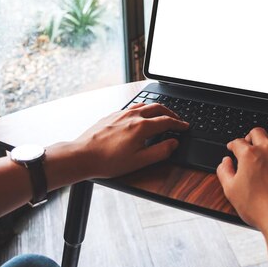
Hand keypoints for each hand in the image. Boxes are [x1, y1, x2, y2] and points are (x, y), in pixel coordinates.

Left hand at [62, 103, 188, 178]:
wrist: (82, 156)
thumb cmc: (108, 161)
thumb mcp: (139, 161)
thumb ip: (160, 151)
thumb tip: (173, 143)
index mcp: (141, 127)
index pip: (166, 121)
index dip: (178, 124)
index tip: (185, 127)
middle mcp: (132, 116)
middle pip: (157, 108)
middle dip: (170, 112)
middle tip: (177, 119)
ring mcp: (120, 114)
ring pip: (144, 105)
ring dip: (156, 108)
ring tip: (161, 114)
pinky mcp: (111, 116)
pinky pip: (131, 107)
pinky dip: (142, 109)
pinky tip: (140, 116)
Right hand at [216, 127, 267, 232]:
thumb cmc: (259, 207)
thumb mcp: (231, 191)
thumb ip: (224, 172)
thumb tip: (225, 162)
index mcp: (249, 154)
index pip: (238, 142)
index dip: (233, 145)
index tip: (233, 148)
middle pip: (258, 132)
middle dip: (251, 136)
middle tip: (249, 143)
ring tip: (267, 146)